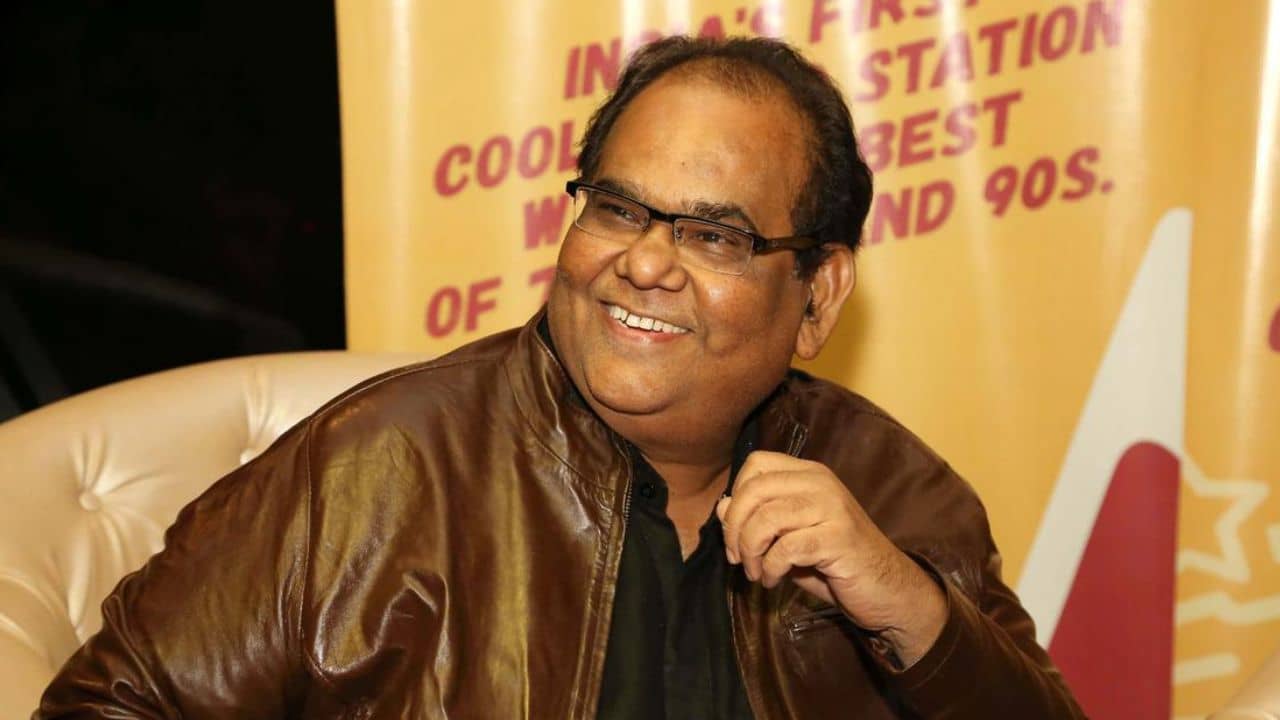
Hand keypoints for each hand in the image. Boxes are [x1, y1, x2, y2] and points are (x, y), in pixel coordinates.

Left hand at [716, 451, 946, 666]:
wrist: (887, 589)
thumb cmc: (834, 562)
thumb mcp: (788, 538)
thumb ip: (757, 520)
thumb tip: (721, 507)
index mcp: (810, 474)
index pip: (756, 464)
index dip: (736, 496)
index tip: (735, 531)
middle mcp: (821, 482)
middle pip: (755, 489)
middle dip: (734, 528)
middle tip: (737, 558)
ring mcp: (832, 508)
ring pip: (766, 519)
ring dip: (751, 552)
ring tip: (756, 573)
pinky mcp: (839, 538)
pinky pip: (786, 548)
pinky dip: (771, 568)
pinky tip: (774, 580)